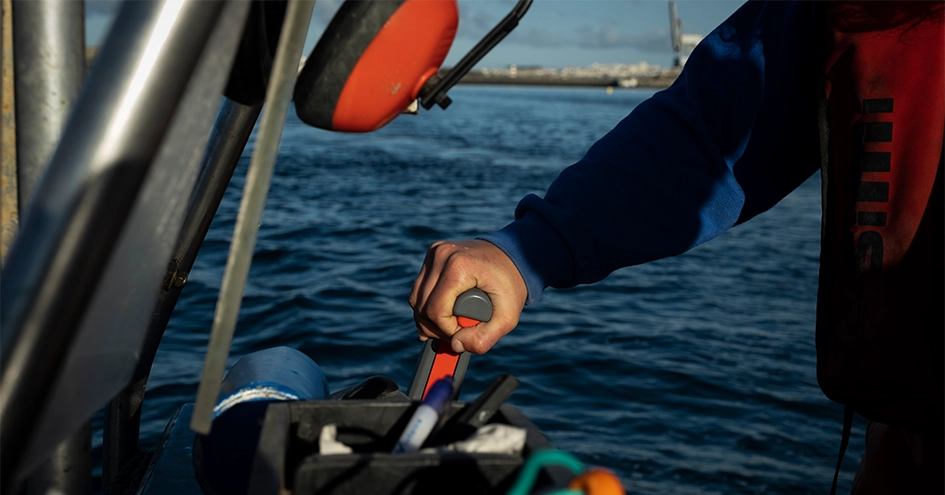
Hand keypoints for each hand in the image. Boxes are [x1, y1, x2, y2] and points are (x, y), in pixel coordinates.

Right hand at [409, 240, 526, 353]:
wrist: (515, 255)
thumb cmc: (511, 284)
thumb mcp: (507, 317)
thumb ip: (484, 339)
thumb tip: (455, 345)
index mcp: (458, 266)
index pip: (435, 311)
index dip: (447, 330)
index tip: (464, 332)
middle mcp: (442, 255)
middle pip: (422, 306)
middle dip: (437, 327)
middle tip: (457, 332)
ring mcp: (435, 252)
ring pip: (416, 298)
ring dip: (428, 318)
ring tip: (449, 325)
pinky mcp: (433, 254)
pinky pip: (419, 288)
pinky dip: (426, 305)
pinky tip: (440, 314)